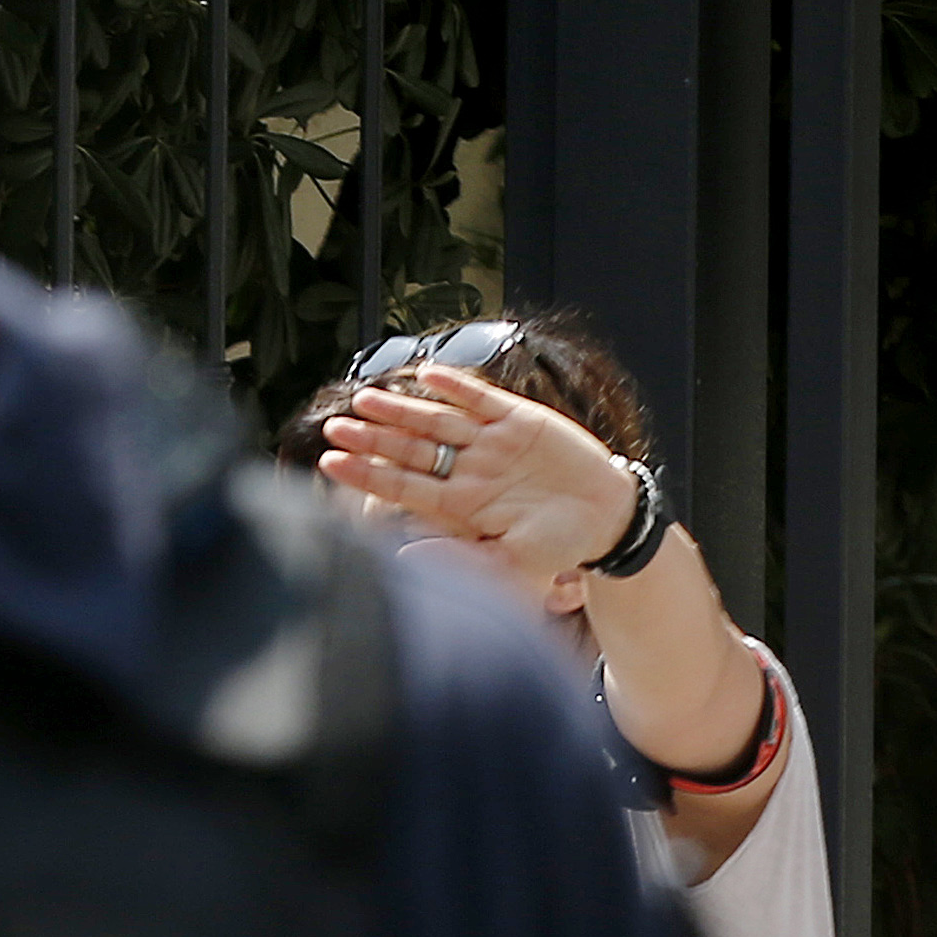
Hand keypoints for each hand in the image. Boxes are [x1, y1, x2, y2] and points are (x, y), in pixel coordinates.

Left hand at [314, 366, 642, 588]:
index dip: (365, 473)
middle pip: (410, 449)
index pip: (401, 485)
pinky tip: (427, 374)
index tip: (330, 463)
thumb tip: (406, 557)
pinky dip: (457, 386)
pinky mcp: (520, 420)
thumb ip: (461, 559)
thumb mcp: (510, 562)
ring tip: (365, 398)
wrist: (606, 518)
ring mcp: (490, 443)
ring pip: (437, 421)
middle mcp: (467, 470)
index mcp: (458, 505)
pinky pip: (481, 399)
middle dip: (372, 438)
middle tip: (334, 427)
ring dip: (402, 409)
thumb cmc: (558, 546)